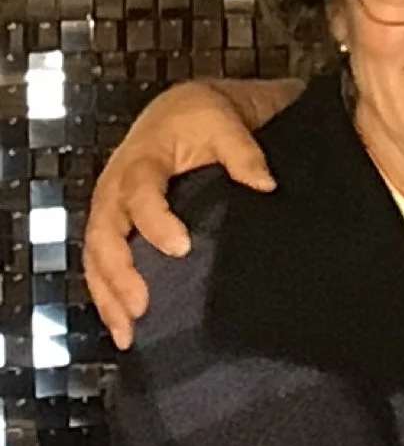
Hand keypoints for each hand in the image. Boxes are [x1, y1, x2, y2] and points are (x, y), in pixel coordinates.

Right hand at [83, 81, 278, 348]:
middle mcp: (116, 187)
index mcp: (142, 159)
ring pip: (96, 256)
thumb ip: (243, 153)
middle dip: (120, 272)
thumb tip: (266, 185)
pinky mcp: (114, 228)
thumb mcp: (224, 121)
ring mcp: (110, 210)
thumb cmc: (201, 118)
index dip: (155, 220)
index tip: (181, 247)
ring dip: (108, 295)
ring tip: (128, 332)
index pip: (141, 191)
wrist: (180, 112)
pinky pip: (100, 265)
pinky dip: (107, 299)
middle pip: (105, 232)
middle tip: (143, 306)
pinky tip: (124, 331)